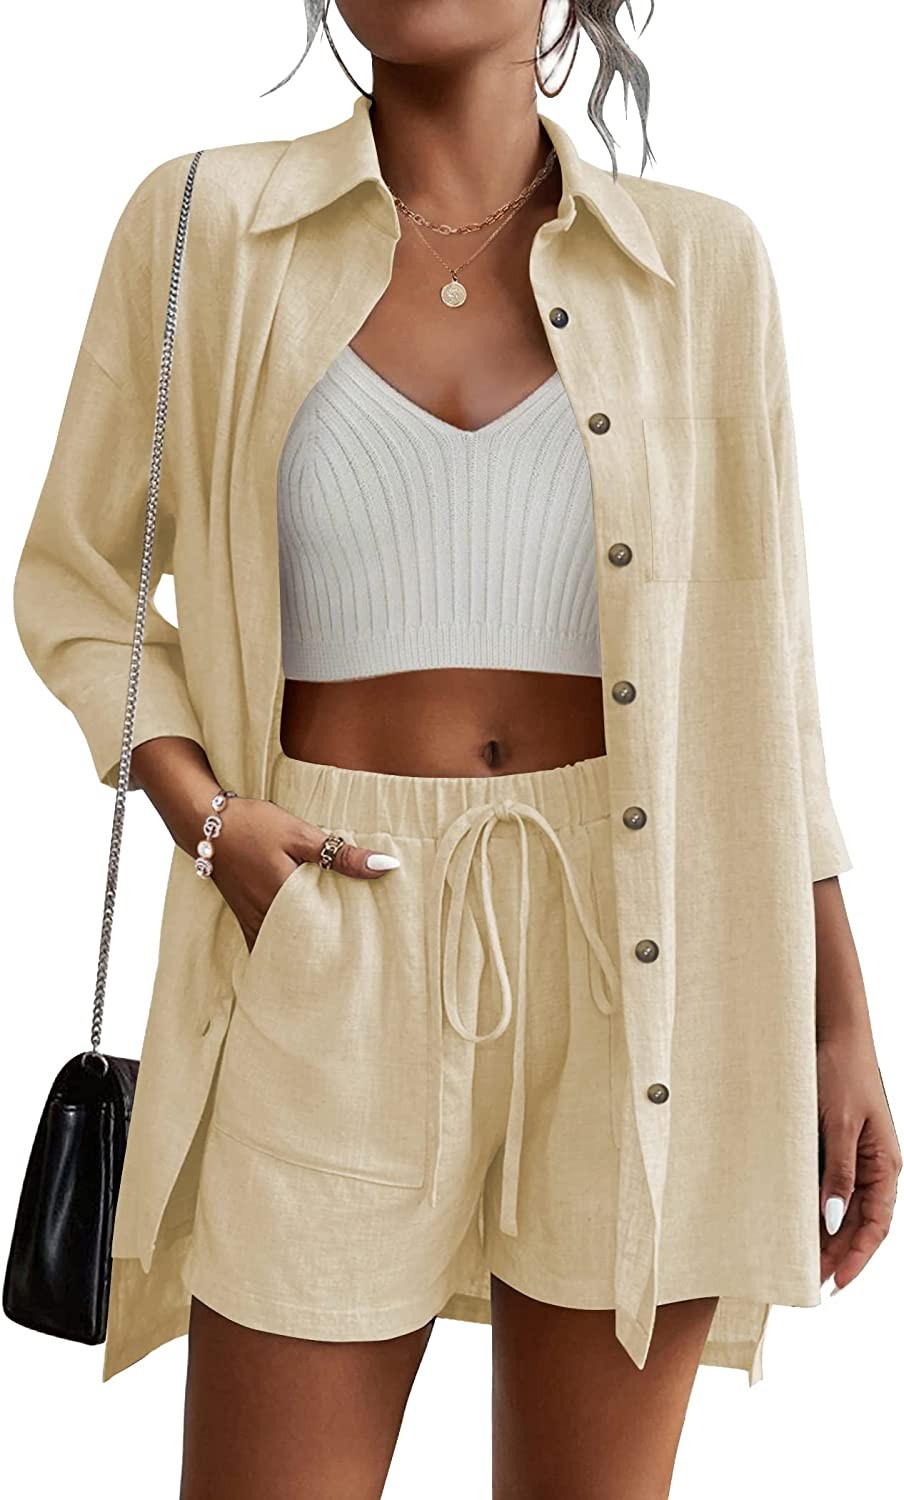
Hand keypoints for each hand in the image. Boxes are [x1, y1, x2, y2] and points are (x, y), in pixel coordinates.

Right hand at [209, 795, 399, 952]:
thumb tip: (386, 866)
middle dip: (328, 953)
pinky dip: (281, 947)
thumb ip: (341, 855)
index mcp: (284, 899)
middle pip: (304, 945)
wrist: (206, 823)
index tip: (369, 949)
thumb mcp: (301, 834)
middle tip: (357, 960)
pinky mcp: (244, 916)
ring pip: (283, 947)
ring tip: (332, 961)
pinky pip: (264, 942)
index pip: (324, 932)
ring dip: (305, 951)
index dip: (348, 942)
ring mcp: (252, 919)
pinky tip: (296, 952)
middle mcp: (266, 917)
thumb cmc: (254, 825)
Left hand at [817, 1024, 901, 1293]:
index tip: (836, 1281)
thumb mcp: (841, 1123)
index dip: (857, 1256)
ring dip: (822, 1234)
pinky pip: (824, 1184)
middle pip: (857, 1223)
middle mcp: (871, 1166)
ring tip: (798, 1259)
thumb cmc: (843, 1071)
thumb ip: (839, 1171)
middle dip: (835, 1253)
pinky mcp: (829, 1144)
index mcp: (885, 1164)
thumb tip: (832, 1220)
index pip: (876, 1224)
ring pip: (839, 1208)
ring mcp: (851, 1156)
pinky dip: (810, 1205)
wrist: (831, 1032)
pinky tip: (793, 1220)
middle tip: (807, 1279)